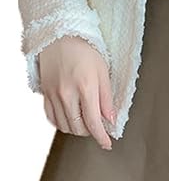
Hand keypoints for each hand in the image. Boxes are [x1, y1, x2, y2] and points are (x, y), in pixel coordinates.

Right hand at [38, 35, 114, 150]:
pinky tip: (71, 118)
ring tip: (86, 121)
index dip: (101, 137)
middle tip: (98, 126)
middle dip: (90, 132)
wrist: (61, 37)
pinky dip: (62, 123)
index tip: (107, 143)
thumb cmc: (85, 50)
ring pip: (65, 126)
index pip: (93, 121)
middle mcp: (67, 94)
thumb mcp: (103, 70)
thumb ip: (106, 97)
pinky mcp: (45, 94)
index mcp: (85, 86)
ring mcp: (54, 95)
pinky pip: (52, 118)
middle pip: (78, 127)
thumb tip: (110, 119)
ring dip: (77, 129)